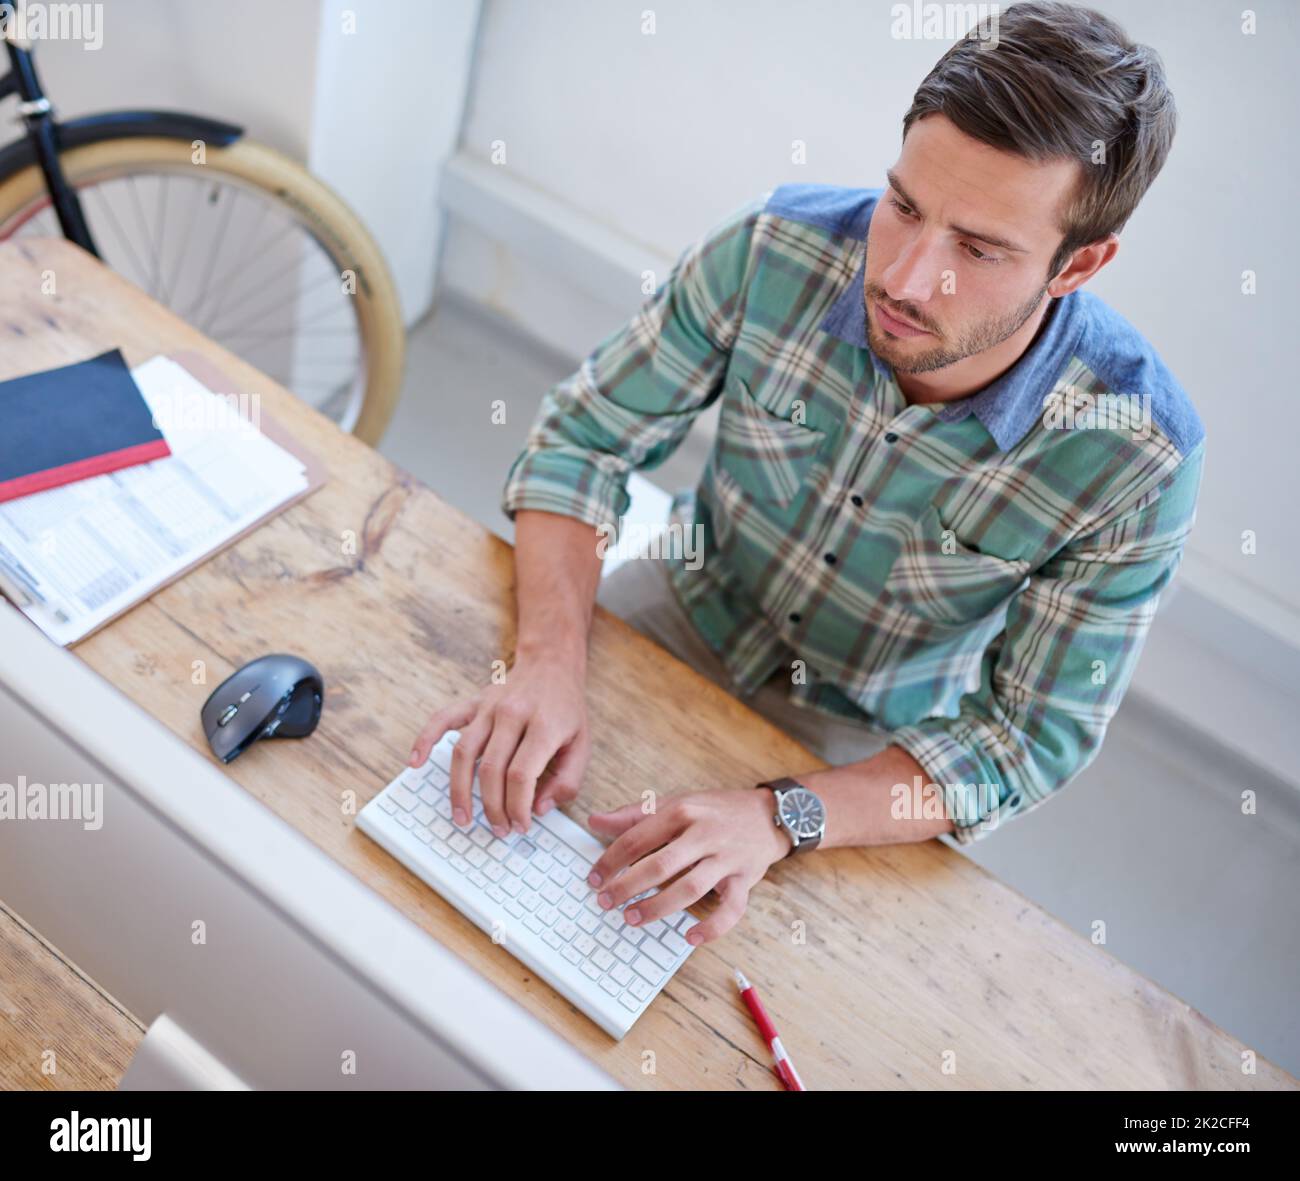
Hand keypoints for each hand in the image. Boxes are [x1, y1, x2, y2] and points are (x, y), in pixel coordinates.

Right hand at [408, 655, 588, 837]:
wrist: (551, 665)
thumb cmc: (566, 710)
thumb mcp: (583, 745)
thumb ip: (567, 781)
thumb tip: (538, 809)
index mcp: (543, 726)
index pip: (520, 775)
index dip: (516, 807)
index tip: (520, 826)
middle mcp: (512, 715)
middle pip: (490, 770)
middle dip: (492, 808)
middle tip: (498, 829)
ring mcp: (489, 707)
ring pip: (464, 753)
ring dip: (459, 791)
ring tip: (463, 818)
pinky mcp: (473, 703)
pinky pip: (442, 720)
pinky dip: (425, 740)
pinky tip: (416, 762)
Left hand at [586, 788, 790, 945]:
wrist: (768, 814)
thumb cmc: (715, 811)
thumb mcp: (676, 803)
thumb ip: (634, 815)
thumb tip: (594, 820)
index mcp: (682, 811)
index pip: (637, 839)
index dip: (610, 861)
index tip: (593, 879)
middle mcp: (704, 833)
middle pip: (660, 865)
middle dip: (628, 886)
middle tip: (605, 902)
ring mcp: (726, 858)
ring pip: (690, 888)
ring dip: (658, 907)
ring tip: (632, 918)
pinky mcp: (745, 879)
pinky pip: (731, 909)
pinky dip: (712, 927)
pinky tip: (690, 937)